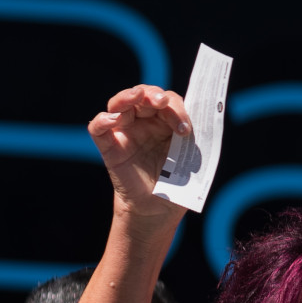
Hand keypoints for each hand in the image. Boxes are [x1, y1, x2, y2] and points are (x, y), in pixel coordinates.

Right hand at [87, 85, 192, 224]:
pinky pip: (98, 129)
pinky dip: (103, 120)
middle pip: (142, 96)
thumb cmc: (177, 180)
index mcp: (165, 121)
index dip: (176, 108)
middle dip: (153, 95)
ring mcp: (125, 133)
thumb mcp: (189, 155)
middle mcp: (143, 122)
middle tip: (163, 102)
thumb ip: (191, 135)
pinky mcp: (110, 148)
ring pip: (118, 104)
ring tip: (138, 96)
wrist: (160, 208)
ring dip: (127, 97)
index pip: (167, 101)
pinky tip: (113, 119)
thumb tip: (203, 114)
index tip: (186, 128)